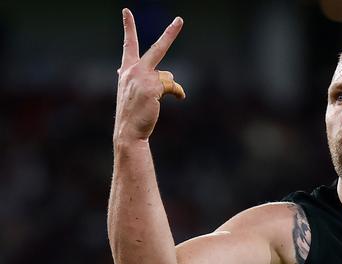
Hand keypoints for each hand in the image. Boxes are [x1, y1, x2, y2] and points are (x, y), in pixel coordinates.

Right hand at [114, 8, 184, 141]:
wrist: (128, 131)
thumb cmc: (131, 113)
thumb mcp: (128, 91)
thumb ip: (129, 77)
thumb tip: (119, 68)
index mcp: (127, 70)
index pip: (128, 45)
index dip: (128, 27)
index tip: (127, 11)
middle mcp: (134, 70)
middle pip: (157, 48)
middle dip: (170, 33)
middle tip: (180, 20)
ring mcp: (144, 78)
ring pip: (168, 76)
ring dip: (168, 87)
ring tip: (156, 101)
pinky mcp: (154, 87)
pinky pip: (173, 86)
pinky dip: (178, 92)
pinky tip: (178, 98)